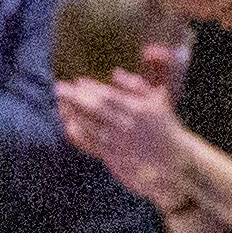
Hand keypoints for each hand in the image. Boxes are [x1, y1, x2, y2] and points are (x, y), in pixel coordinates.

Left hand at [53, 70, 182, 194]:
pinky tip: (69, 124)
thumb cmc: (164, 126)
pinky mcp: (112, 156)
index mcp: (139, 109)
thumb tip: (115, 72)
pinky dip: (77, 133)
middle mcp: (127, 126)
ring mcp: (118, 143)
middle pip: (95, 109)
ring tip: (60, 103)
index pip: (109, 96)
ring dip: (71, 113)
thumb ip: (138, 85)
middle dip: (74, 97)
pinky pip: (89, 144)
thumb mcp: (158, 101)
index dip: (91, 88)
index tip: (77, 81)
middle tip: (59, 87)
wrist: (173, 160)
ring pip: (88, 126)